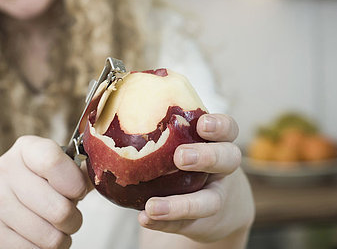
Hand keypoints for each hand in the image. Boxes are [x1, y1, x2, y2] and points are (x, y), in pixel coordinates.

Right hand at [0, 136, 90, 248]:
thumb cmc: (32, 186)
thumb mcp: (53, 170)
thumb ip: (80, 172)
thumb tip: (104, 179)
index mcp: (26, 149)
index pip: (53, 161)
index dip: (75, 183)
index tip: (78, 193)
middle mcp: (4, 170)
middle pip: (59, 209)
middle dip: (73, 220)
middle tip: (69, 218)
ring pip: (49, 237)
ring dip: (60, 240)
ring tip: (55, 230)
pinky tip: (37, 239)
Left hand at [138, 114, 254, 242]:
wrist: (216, 206)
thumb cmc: (191, 160)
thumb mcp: (188, 140)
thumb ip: (164, 127)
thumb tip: (108, 111)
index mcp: (218, 142)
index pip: (228, 129)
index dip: (219, 125)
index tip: (202, 124)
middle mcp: (223, 169)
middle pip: (228, 159)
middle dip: (206, 156)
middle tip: (180, 156)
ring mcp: (216, 197)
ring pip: (209, 201)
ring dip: (181, 204)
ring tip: (154, 206)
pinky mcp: (203, 221)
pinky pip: (185, 223)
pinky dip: (165, 222)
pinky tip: (145, 218)